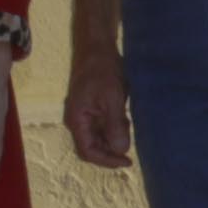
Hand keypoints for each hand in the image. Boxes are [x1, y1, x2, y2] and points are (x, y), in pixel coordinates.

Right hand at [62, 44, 134, 170]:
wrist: (97, 47)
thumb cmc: (102, 70)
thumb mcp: (112, 98)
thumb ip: (115, 125)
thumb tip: (121, 150)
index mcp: (77, 120)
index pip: (88, 152)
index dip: (107, 160)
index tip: (128, 160)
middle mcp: (77, 121)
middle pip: (93, 148)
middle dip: (112, 150)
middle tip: (130, 142)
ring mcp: (84, 115)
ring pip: (99, 138)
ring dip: (114, 138)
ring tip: (127, 123)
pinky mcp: (92, 109)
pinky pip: (102, 127)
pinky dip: (115, 128)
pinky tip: (124, 117)